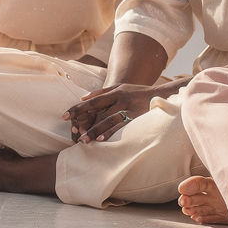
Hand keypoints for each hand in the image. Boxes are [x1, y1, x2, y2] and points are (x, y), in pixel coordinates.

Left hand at [65, 77, 186, 141]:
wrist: (163, 95)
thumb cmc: (138, 93)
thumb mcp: (121, 88)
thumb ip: (101, 93)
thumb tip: (82, 98)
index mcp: (115, 92)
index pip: (92, 101)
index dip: (78, 108)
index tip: (64, 116)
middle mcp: (120, 99)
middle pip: (98, 111)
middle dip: (84, 122)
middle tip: (73, 132)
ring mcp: (129, 109)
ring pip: (108, 120)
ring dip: (95, 131)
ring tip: (84, 140)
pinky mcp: (137, 118)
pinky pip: (122, 127)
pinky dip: (111, 133)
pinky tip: (102, 140)